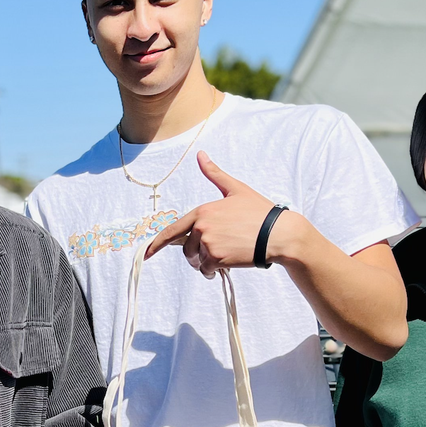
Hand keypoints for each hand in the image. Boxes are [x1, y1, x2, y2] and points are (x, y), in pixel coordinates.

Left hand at [145, 152, 305, 276]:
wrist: (279, 234)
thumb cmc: (260, 212)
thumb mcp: (236, 189)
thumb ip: (214, 174)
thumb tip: (200, 154)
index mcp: (202, 211)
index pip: (173, 230)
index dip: (157, 244)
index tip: (146, 254)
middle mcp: (201, 227)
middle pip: (187, 249)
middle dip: (197, 254)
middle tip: (215, 252)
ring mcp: (208, 243)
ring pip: (197, 261)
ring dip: (206, 263)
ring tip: (225, 256)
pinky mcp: (217, 259)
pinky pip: (206, 270)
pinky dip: (214, 272)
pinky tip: (228, 265)